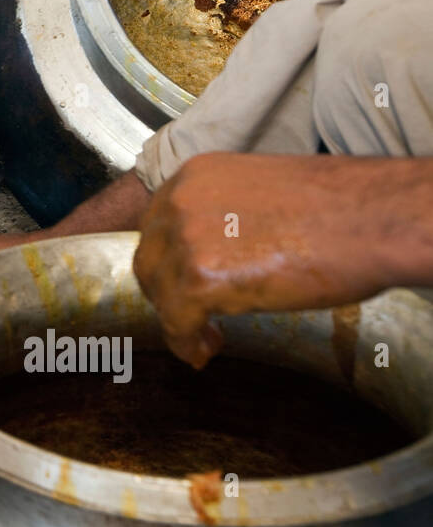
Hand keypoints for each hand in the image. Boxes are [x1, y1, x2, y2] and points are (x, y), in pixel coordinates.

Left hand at [133, 153, 426, 369]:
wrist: (374, 219)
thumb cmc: (339, 209)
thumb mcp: (260, 195)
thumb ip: (226, 216)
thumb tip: (220, 249)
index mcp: (195, 175)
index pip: (160, 225)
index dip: (169, 260)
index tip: (180, 282)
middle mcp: (181, 201)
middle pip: (151, 258)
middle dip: (166, 291)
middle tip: (189, 316)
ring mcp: (186, 239)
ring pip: (160, 291)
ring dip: (177, 320)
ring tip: (202, 338)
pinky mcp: (199, 279)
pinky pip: (176, 321)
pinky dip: (185, 342)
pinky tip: (203, 351)